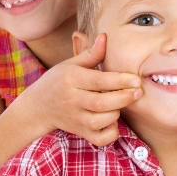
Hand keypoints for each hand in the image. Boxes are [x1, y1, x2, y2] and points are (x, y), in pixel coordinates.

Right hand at [17, 34, 141, 145]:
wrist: (38, 107)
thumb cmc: (58, 81)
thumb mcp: (70, 64)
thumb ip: (91, 54)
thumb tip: (105, 37)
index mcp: (71, 79)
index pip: (98, 80)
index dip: (119, 80)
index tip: (136, 79)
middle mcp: (72, 100)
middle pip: (101, 103)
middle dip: (123, 98)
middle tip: (138, 92)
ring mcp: (75, 119)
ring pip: (100, 121)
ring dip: (115, 114)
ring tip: (120, 104)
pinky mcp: (79, 132)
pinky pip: (98, 139)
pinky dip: (110, 133)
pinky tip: (112, 122)